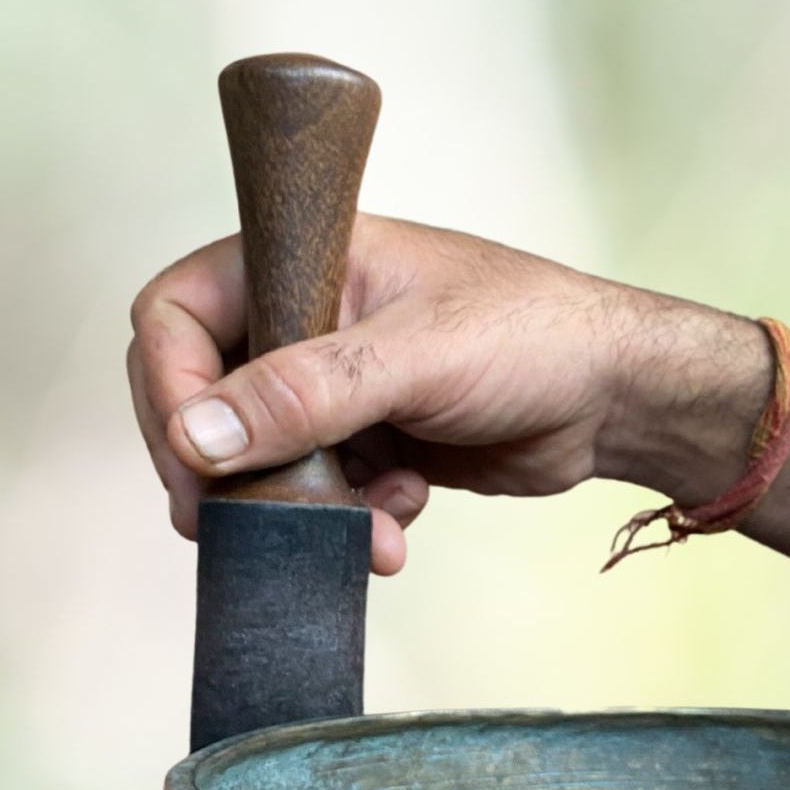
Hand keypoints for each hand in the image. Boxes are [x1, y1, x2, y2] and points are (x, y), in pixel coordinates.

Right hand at [128, 214, 763, 575]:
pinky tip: (400, 520)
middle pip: (206, 399)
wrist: (619, 400)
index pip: (178, 315)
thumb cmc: (536, 337)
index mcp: (303, 259)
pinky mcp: (371, 441)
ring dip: (301, 509)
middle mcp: (308, 319)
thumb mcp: (413, 357)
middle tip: (239, 526)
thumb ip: (302, 395)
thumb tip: (196, 435)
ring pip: (263, 461)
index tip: (195, 460)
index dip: (170, 389)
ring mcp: (337, 385)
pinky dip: (349, 518)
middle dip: (231, 470)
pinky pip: (320, 493)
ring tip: (365, 530)